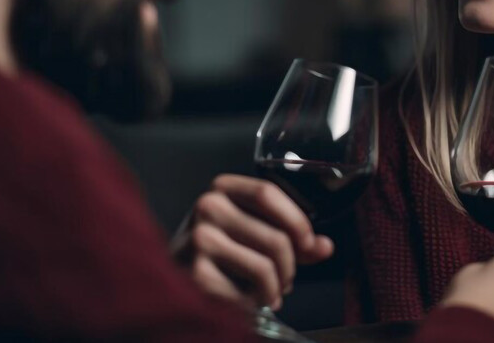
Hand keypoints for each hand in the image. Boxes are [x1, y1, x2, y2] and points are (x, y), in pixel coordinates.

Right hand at [171, 174, 334, 309]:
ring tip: (269, 294)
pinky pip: (247, 293)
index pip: (267, 192)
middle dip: (290, 267)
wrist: (168, 280)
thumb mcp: (250, 233)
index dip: (296, 220)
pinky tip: (248, 303)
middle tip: (286, 280)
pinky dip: (255, 304)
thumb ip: (290, 237)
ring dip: (275, 288)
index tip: (308, 243)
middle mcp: (207, 207)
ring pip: (265, 267)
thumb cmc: (216, 254)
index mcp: (222, 188)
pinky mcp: (195, 273)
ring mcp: (198, 239)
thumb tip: (325, 247)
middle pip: (276, 237)